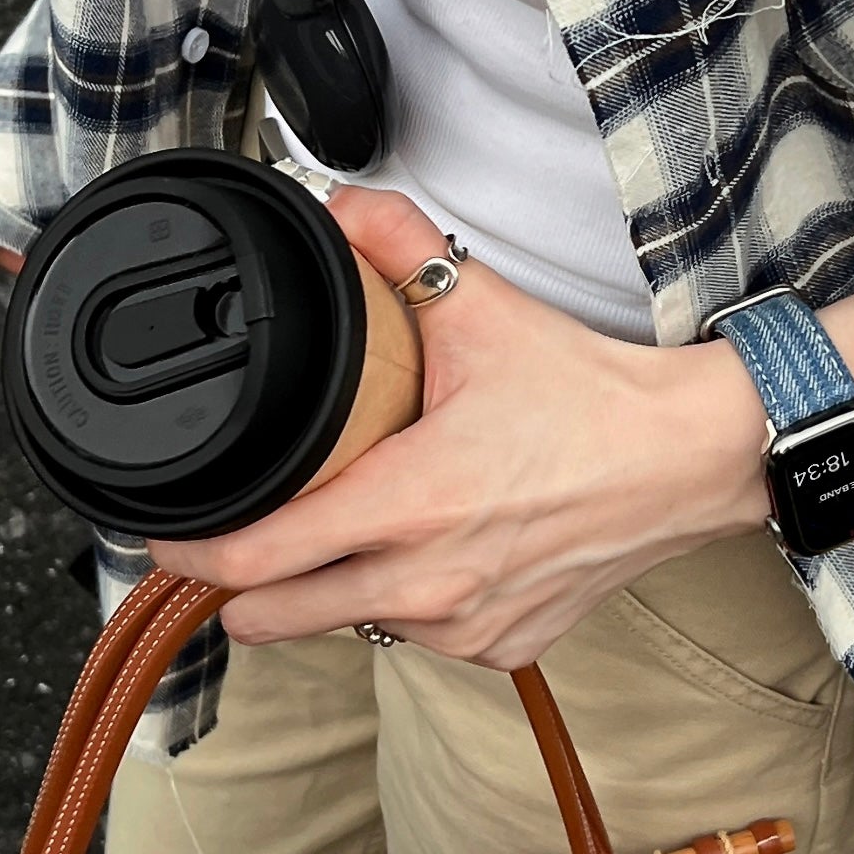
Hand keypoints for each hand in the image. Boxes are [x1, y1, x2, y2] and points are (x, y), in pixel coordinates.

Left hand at [149, 187, 770, 667]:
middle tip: (243, 532)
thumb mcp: (485, 311)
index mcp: (405, 506)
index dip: (185, 552)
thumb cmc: (595, 399)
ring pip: (343, 628)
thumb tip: (334, 205)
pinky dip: (406, 605)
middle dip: (241, 583)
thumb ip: (396, 244)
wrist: (688, 459)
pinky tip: (431, 552)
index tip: (165, 532)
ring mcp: (463, 627)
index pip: (249, 563)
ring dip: (326, 592)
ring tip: (347, 532)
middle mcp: (425, 584)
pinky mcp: (502, 648)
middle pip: (269, 620)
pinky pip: (418, 641)